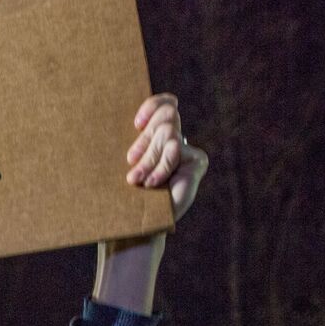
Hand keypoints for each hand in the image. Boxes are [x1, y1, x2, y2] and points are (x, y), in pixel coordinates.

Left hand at [126, 93, 207, 222]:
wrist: (140, 221)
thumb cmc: (127, 193)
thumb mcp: (127, 163)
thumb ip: (134, 141)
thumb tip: (134, 123)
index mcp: (157, 134)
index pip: (165, 103)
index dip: (153, 105)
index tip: (137, 124)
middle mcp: (175, 138)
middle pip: (166, 117)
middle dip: (145, 141)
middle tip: (130, 162)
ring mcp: (188, 150)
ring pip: (169, 134)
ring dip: (149, 158)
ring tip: (137, 179)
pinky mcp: (197, 161)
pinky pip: (176, 151)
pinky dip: (161, 168)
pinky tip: (153, 183)